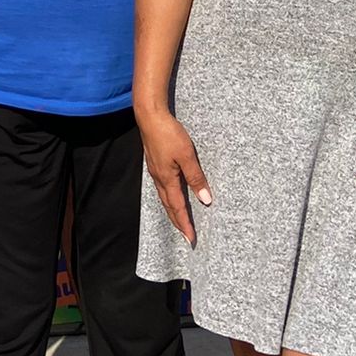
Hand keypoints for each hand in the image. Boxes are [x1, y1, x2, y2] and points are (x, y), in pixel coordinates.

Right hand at [137, 110, 210, 245]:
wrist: (149, 116)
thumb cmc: (168, 134)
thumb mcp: (187, 156)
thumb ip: (196, 178)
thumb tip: (205, 199)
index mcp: (167, 179)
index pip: (178, 207)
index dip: (185, 223)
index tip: (191, 239)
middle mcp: (159, 178)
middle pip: (168, 206)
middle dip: (177, 222)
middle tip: (186, 236)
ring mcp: (155, 170)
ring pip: (164, 197)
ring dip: (172, 210)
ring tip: (179, 220)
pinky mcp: (155, 163)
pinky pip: (162, 187)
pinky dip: (168, 198)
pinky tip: (171, 195)